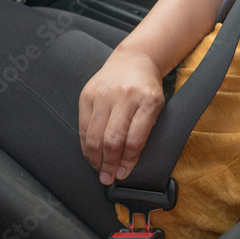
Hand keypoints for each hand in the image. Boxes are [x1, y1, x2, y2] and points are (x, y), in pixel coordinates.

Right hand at [79, 51, 164, 184]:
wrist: (133, 60)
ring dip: (95, 158)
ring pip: (94, 135)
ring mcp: (103, 94)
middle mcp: (124, 96)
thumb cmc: (147, 89)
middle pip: (112, 139)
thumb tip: (126, 164)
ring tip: (99, 170)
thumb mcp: (156, 107)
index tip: (123, 174)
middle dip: (109, 164)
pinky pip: (83, 126)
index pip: (135, 140)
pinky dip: (86, 145)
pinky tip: (91, 154)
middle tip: (108, 178)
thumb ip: (145, 132)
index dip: (128, 162)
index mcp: (147, 101)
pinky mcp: (87, 94)